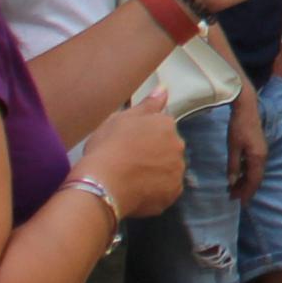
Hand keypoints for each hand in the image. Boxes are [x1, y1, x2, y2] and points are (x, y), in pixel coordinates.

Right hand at [77, 90, 189, 218]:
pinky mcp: (172, 194)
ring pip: (168, 169)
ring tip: (131, 178)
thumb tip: (164, 89)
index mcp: (166, 124)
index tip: (129, 144)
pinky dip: (155, 191)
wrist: (103, 183)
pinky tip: (136, 191)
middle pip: (167, 148)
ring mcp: (177, 171)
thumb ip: (147, 104)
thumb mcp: (121, 118)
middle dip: (153, 153)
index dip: (144, 136)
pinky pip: (165, 190)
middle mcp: (177, 146)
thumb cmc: (108, 146)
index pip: (161, 127)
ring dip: (156, 172)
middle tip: (129, 161)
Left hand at [227, 80, 265, 200]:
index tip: (238, 202)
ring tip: (233, 189)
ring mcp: (262, 152)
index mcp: (257, 158)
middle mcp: (262, 157)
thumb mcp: (233, 147)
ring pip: (255, 173)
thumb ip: (233, 166)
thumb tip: (232, 182)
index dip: (246, 192)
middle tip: (232, 197)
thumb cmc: (238, 127)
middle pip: (256, 179)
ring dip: (245, 182)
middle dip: (245, 189)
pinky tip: (238, 175)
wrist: (246, 108)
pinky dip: (246, 173)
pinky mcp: (259, 148)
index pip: (253, 181)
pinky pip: (254, 166)